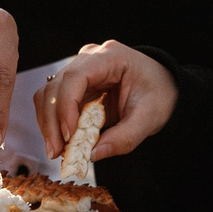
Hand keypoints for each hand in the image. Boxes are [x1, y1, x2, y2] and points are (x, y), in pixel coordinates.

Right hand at [33, 40, 176, 161]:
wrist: (164, 88)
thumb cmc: (159, 95)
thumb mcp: (149, 118)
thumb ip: (124, 137)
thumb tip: (93, 154)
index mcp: (111, 57)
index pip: (76, 77)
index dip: (66, 105)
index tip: (68, 134)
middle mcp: (90, 59)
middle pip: (56, 86)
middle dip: (52, 121)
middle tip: (56, 152)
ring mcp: (79, 70)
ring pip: (49, 94)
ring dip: (48, 124)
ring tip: (56, 151)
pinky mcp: (75, 86)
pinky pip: (55, 103)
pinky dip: (53, 123)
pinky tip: (60, 143)